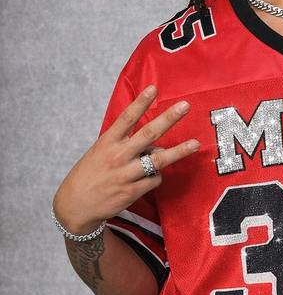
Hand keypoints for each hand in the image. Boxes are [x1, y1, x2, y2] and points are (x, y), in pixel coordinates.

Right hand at [52, 85, 199, 234]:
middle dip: (168, 119)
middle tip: (184, 106)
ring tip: (195, 144)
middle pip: (148, 134)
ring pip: (158, 160)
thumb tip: (156, 147)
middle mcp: (118, 156)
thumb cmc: (90, 175)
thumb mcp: (100, 152)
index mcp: (107, 142)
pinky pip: (155, 179)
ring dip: (179, 151)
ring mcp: (126, 174)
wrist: (75, 205)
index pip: (126, 118)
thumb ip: (126, 146)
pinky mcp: (132, 191)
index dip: (140, 102)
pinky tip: (149, 176)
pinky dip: (157, 176)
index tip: (153, 88)